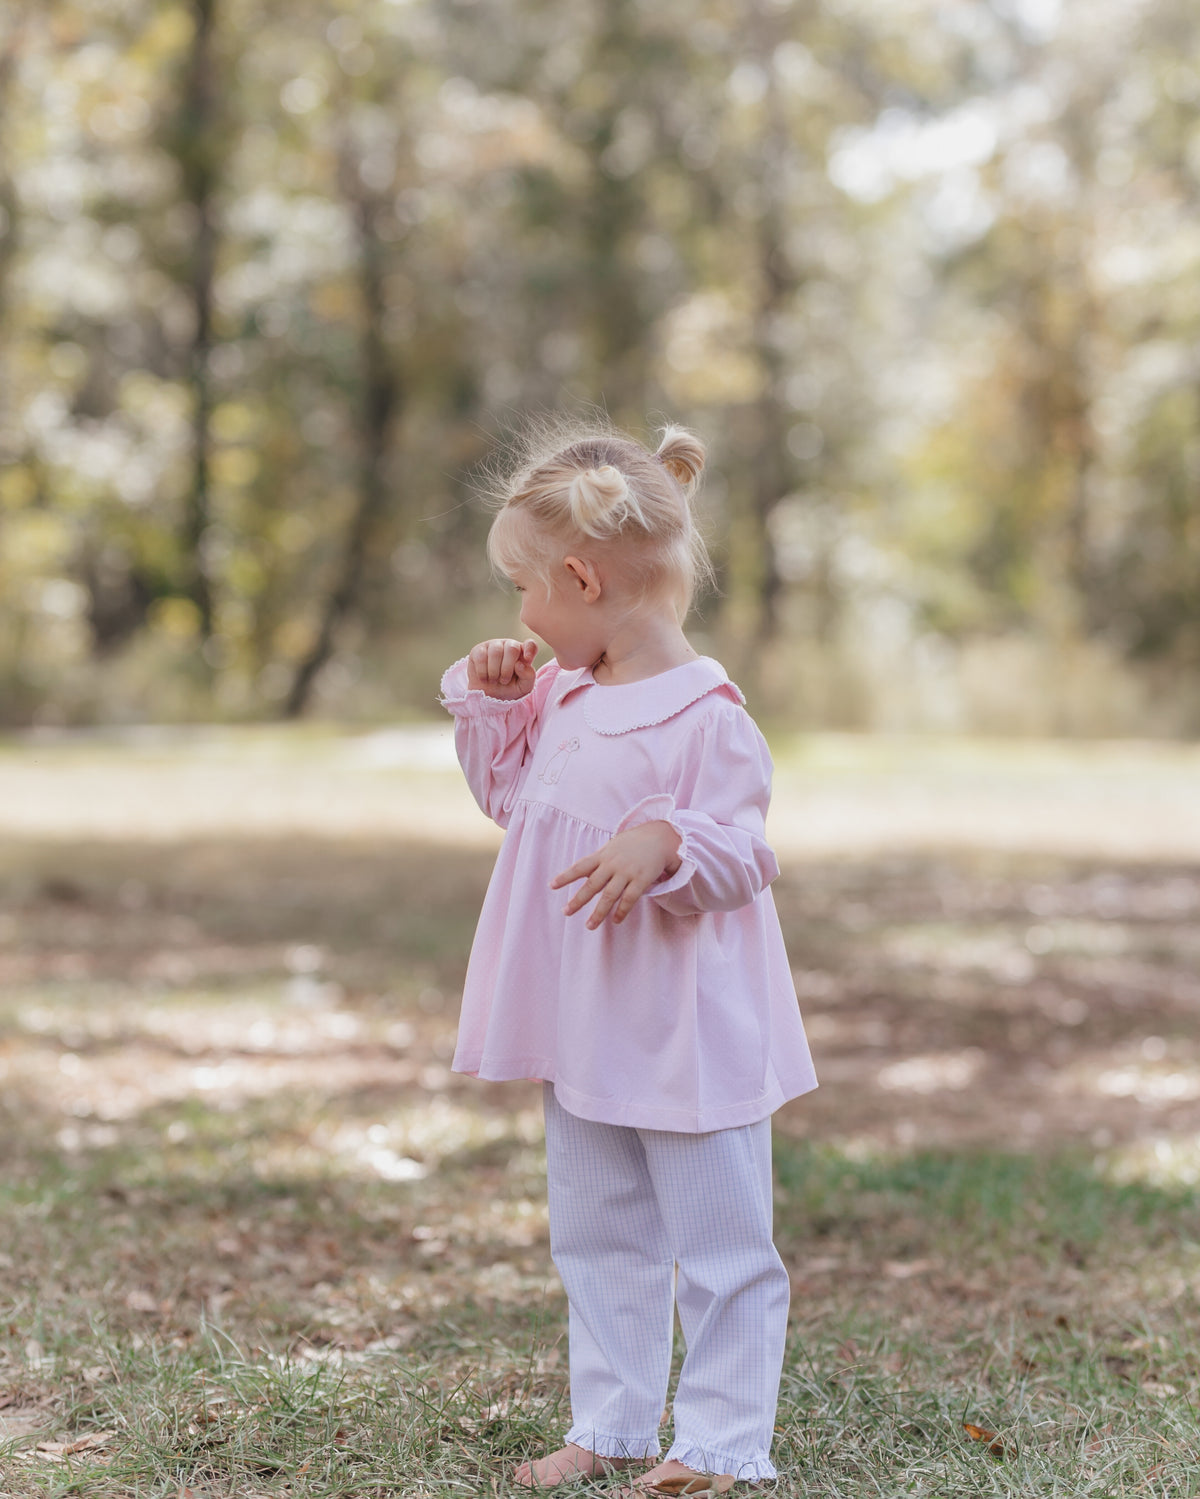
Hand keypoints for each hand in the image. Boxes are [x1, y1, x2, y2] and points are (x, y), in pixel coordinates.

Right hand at [467, 638, 538, 698]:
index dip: (530, 649)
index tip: (528, 659)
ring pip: (496, 652)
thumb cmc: (509, 689)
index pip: (530, 644)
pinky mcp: (478, 650)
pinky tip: (484, 678)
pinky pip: (481, 656)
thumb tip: (520, 664)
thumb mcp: (523, 687)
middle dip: (507, 668)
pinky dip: (483, 671)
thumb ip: (528, 676)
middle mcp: (509, 646)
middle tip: (504, 681)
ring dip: (494, 671)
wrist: (487, 696)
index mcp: (523, 653)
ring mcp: (493, 646)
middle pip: (512, 648)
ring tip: (493, 680)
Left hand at [551, 821, 682, 929]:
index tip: (552, 886)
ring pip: (609, 896)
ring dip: (599, 912)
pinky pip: (629, 899)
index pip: (580, 867)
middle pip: (592, 885)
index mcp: (603, 855)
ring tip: (589, 926)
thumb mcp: (612, 846)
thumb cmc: (633, 843)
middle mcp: (612, 864)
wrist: (659, 836)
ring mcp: (627, 872)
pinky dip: (621, 911)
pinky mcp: (641, 879)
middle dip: (578, 900)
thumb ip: (599, 860)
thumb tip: (583, 873)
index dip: (566, 876)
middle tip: (566, 912)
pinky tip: (615, 921)